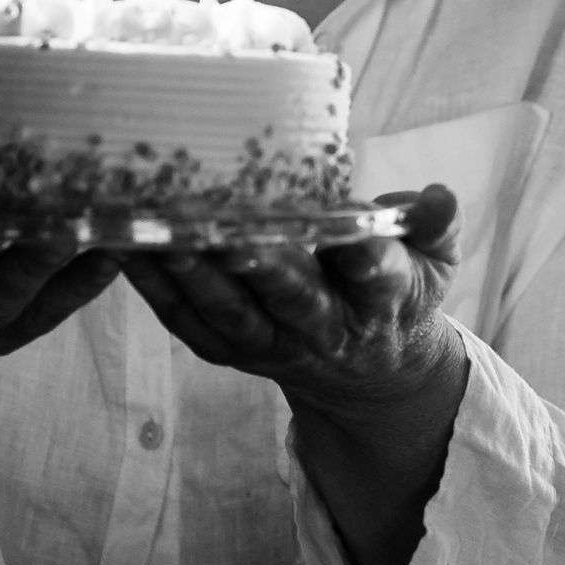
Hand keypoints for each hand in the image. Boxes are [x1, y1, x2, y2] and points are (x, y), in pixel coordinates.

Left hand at [122, 181, 464, 440]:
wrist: (366, 369)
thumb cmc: (398, 287)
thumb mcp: (435, 258)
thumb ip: (437, 224)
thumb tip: (440, 196)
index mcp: (381, 300)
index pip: (377, 278)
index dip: (364, 258)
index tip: (352, 237)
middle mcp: (323, 329)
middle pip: (292, 298)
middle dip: (261, 267)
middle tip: (230, 233)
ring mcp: (270, 345)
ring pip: (228, 311)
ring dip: (192, 274)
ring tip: (157, 230)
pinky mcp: (227, 349)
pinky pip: (186, 320)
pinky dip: (154, 287)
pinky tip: (124, 247)